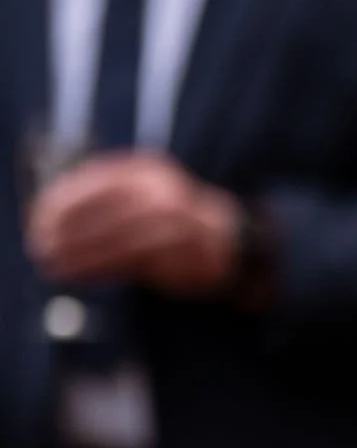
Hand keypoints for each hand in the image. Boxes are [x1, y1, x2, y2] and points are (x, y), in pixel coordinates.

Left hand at [26, 152, 241, 295]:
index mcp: (147, 171)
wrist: (227, 238)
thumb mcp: (135, 191)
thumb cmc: (165, 216)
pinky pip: (140, 264)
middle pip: (108, 214)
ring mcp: (182, 225)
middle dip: (69, 234)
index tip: (38, 222)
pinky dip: (108, 270)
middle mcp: (167, 194)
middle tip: (43, 249)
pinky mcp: (189, 255)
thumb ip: (99, 197)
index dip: (63, 204)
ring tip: (58, 268)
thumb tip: (49, 217)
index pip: (97, 184)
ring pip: (122, 242)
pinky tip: (86, 275)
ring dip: (85, 257)